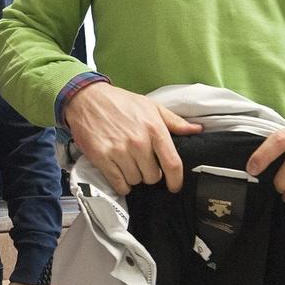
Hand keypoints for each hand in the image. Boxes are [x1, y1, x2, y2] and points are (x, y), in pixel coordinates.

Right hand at [64, 83, 201, 194]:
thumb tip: (197, 129)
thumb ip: (174, 121)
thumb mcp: (151, 106)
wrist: (87, 99)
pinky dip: (121, 183)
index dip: (176, 180)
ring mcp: (119, 151)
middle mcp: (139, 142)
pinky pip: (118, 184)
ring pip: (135, 181)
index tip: (174, 186)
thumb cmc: (121, 102)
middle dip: (149, 173)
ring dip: (133, 176)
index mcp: (154, 129)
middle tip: (141, 162)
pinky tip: (119, 171)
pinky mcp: (102, 158)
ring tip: (127, 162)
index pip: (172, 164)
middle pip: (153, 176)